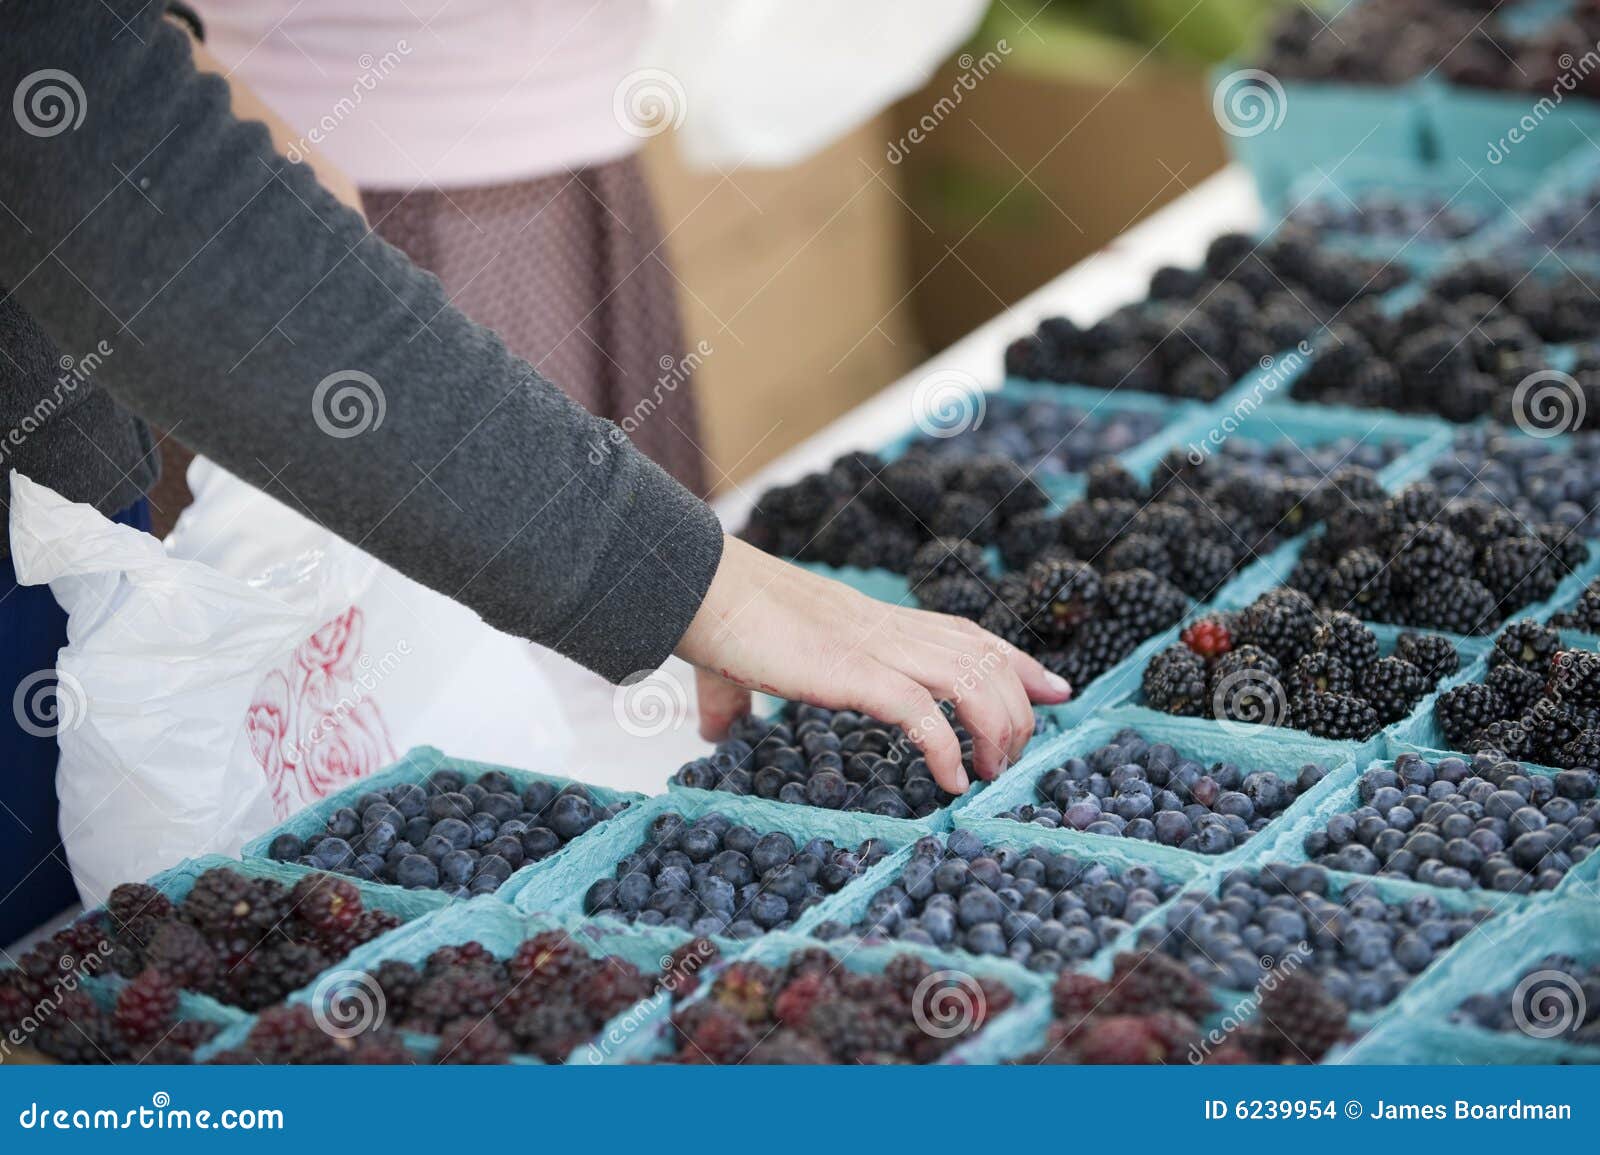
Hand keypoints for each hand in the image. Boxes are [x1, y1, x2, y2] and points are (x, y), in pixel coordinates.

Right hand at [674, 536, 1072, 793]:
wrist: (697, 589)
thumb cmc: (717, 620)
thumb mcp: (745, 664)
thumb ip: (737, 699)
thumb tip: (715, 730)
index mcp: (872, 622)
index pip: (966, 633)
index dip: (1016, 660)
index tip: (1054, 688)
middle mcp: (885, 629)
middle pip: (985, 656)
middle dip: (1019, 707)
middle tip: (1017, 757)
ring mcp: (872, 648)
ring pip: (970, 679)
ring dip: (995, 730)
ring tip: (991, 774)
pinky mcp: (851, 672)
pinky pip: (920, 712)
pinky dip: (946, 748)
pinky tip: (952, 781)